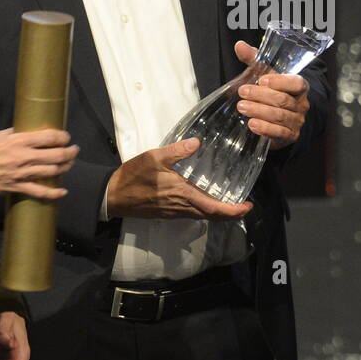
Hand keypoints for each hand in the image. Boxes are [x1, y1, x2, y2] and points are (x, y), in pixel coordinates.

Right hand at [0, 128, 77, 198]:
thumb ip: (13, 132)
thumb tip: (26, 129)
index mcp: (17, 141)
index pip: (48, 137)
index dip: (62, 136)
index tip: (66, 137)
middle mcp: (22, 157)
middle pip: (56, 155)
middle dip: (70, 152)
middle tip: (74, 150)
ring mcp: (20, 174)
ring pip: (52, 172)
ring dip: (65, 168)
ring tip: (69, 163)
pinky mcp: (16, 187)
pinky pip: (40, 192)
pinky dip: (54, 193)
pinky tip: (62, 192)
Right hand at [104, 138, 253, 220]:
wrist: (113, 196)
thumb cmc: (133, 177)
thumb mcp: (154, 157)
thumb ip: (177, 151)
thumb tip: (197, 143)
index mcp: (183, 195)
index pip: (214, 209)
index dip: (233, 211)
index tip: (248, 206)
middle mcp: (182, 207)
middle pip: (213, 216)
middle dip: (231, 214)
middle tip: (245, 205)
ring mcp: (175, 212)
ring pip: (203, 216)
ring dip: (219, 212)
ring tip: (230, 201)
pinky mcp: (169, 212)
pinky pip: (193, 213)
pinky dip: (206, 210)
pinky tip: (206, 198)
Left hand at [233, 40, 309, 148]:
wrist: (282, 118)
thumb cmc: (273, 91)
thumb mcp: (265, 74)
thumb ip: (254, 59)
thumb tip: (239, 45)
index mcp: (299, 87)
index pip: (297, 83)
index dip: (280, 82)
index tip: (262, 80)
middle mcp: (301, 105)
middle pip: (283, 100)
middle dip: (261, 96)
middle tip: (243, 92)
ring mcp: (297, 121)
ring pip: (280, 116)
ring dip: (259, 111)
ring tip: (242, 107)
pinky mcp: (290, 136)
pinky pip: (279, 133)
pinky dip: (265, 129)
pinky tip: (252, 124)